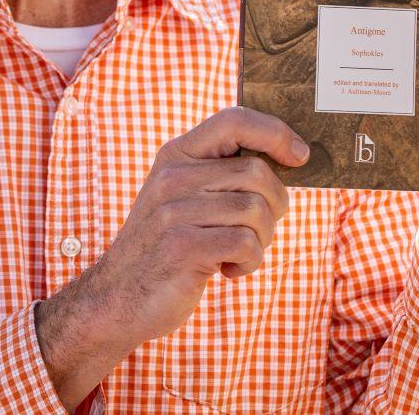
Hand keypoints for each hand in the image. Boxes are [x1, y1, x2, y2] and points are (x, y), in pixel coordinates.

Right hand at [33, 107, 308, 406]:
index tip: (300, 156)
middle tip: (257, 231)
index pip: (234, 120)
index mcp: (176, 154)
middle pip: (257, 172)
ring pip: (256, 210)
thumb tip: (290, 160)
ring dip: (262, 240)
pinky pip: (246, 244)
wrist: (118, 297)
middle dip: (275, 206)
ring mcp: (173, 211)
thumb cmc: (168, 246)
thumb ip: (222, 175)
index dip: (275, 132)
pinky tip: (228, 270)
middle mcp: (173, 176)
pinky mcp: (181, 247)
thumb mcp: (185, 198)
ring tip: (238, 253)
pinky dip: (250, 262)